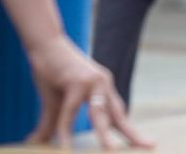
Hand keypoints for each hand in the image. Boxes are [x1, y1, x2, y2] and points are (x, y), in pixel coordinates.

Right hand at [25, 34, 150, 149]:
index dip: (128, 130)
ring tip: (110, 152)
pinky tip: (65, 146)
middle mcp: (102, 84)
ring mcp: (91, 82)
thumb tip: (35, 142)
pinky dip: (65, 130)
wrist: (44, 43)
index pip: (118, 114)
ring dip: (104, 136)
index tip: (146, 144)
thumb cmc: (51, 71)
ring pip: (98, 115)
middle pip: (117, 115)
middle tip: (150, 146)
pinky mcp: (76, 81)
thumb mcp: (55, 101)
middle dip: (131, 133)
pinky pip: (70, 111)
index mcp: (103, 88)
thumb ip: (52, 124)